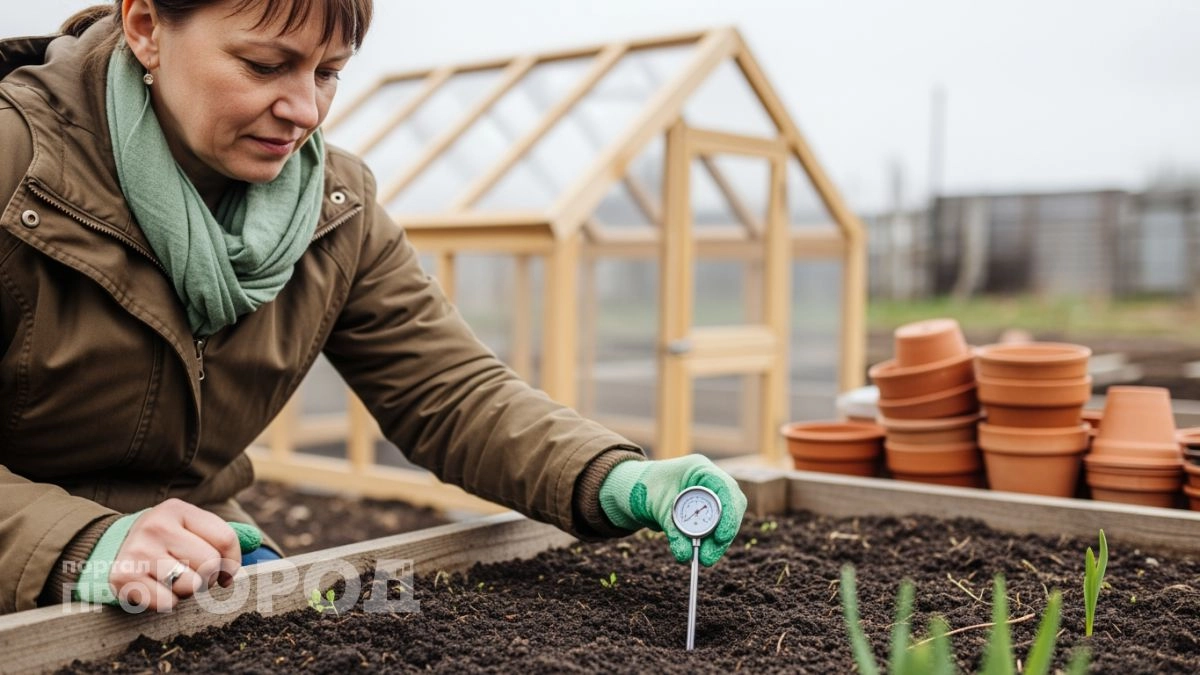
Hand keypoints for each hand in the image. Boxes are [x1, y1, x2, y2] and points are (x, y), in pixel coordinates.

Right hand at [75, 498, 262, 610]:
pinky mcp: (123, 577)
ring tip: (173, 578)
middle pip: (210, 564)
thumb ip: (223, 535)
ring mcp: (137, 551)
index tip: (226, 571)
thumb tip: (254, 541)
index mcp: (177, 509)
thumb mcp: (191, 528)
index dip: (232, 562)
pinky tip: (157, 588)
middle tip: (193, 573)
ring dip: (188, 590)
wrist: (114, 549)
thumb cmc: (167, 541)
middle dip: (209, 576)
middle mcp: (156, 526)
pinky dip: (168, 602)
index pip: (226, 539)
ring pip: (191, 586)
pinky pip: (168, 604)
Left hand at [599, 456, 746, 565]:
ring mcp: (711, 495)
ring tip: (705, 559)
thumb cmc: (646, 491)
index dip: (729, 512)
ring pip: (726, 519)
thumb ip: (673, 529)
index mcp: (699, 469)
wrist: (635, 491)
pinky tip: (702, 554)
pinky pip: (716, 527)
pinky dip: (710, 542)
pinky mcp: (708, 511)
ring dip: (717, 542)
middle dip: (723, 533)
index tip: (722, 537)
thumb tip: (685, 555)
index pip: (725, 487)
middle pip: (731, 506)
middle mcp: (710, 482)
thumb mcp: (658, 508)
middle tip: (709, 557)